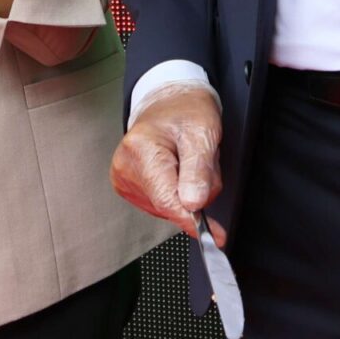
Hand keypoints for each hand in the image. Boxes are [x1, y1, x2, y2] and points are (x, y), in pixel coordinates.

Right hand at [110, 86, 224, 242]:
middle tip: (202, 163)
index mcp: (140, 150)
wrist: (170, 101)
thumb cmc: (185, 111)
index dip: (192, 220)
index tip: (215, 236)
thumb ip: (198, 170)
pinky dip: (177, 193)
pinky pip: (162, 204)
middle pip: (169, 205)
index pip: (167, 200)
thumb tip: (193, 204)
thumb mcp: (202, 133)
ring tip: (188, 163)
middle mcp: (125, 167)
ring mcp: (124, 179)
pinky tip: (177, 171)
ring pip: (167, 208)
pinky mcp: (128, 187)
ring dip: (187, 194)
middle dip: (195, 195)